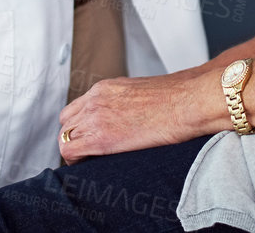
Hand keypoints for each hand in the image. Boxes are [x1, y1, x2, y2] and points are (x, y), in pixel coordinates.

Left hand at [57, 68, 218, 163]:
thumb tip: (130, 118)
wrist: (189, 101)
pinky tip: (88, 166)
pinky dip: (74, 160)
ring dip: (74, 149)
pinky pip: (71, 150)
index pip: (76, 108)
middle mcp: (95, 99)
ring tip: (90, 162)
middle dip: (74, 138)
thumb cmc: (178, 98)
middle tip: (87, 153)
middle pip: (66, 122)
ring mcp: (96, 116)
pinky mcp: (101, 136)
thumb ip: (127, 104)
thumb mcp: (143, 93)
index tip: (88, 139)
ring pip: (65, 136)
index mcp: (105, 88)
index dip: (79, 126)